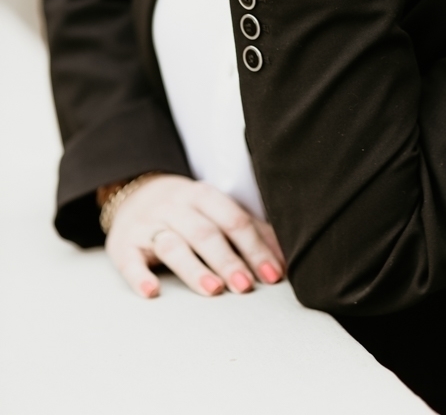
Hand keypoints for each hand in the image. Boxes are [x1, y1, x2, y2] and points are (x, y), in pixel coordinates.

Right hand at [104, 174, 285, 298]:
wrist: (133, 193)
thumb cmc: (186, 209)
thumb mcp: (214, 208)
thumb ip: (246, 229)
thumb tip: (282, 259)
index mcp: (203, 195)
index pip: (234, 220)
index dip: (255, 247)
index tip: (273, 274)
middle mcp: (176, 206)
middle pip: (206, 233)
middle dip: (228, 260)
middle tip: (246, 286)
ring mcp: (148, 224)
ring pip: (173, 245)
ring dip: (194, 268)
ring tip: (213, 289)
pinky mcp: (123, 244)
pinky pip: (130, 260)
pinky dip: (140, 276)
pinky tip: (152, 292)